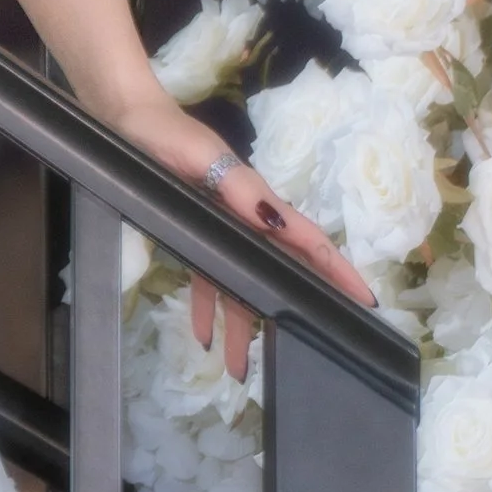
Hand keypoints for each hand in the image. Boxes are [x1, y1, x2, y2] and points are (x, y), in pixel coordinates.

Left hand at [109, 88, 374, 380]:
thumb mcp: (204, 156)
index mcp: (256, 201)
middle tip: (315, 350)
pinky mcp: (193, 233)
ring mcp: (221, 229)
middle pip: (280, 271)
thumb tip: (278, 222)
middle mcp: (246, 220)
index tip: (365, 301)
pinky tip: (204, 336)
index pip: (307, 240)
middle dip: (298, 309)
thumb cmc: (169, 135)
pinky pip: (207, 277)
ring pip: (240, 284)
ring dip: (241, 324)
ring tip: (238, 370)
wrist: (126, 121)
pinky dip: (206, 308)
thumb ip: (242, 189)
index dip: (337, 270)